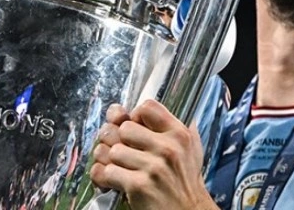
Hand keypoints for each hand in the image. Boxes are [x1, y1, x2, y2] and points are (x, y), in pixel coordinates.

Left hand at [89, 100, 217, 209]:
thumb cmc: (186, 183)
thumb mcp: (190, 150)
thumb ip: (173, 128)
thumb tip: (138, 110)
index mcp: (179, 134)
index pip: (147, 108)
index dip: (134, 116)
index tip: (133, 128)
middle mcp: (168, 148)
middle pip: (124, 128)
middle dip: (117, 140)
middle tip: (119, 151)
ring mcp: (153, 167)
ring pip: (112, 150)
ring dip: (108, 161)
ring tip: (116, 167)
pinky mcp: (139, 186)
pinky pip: (106, 172)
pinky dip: (103, 177)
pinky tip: (111, 181)